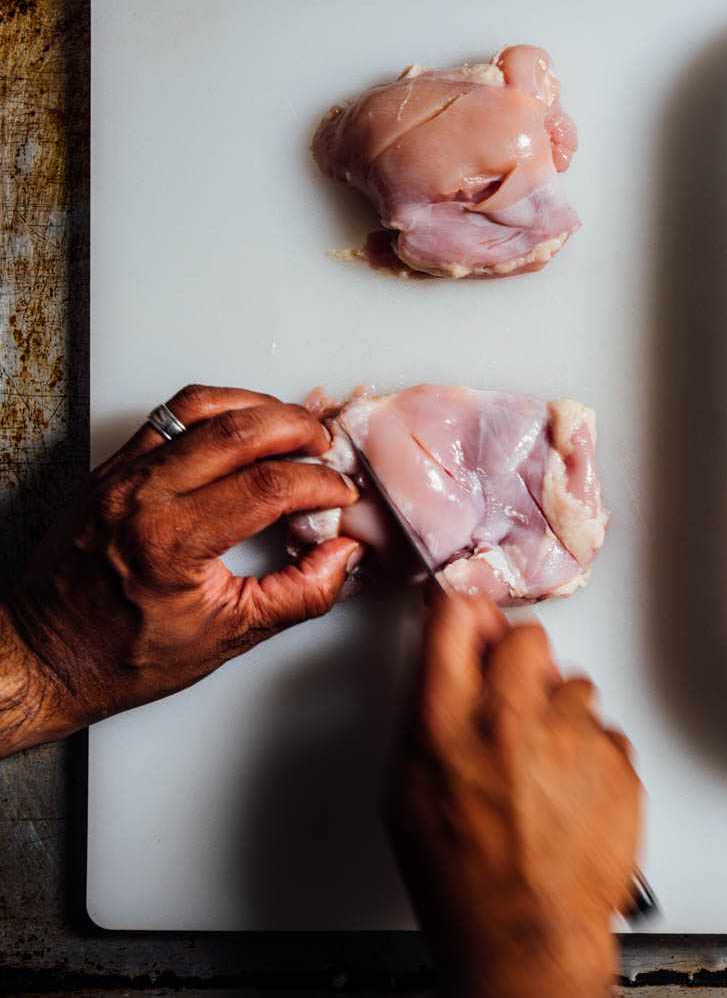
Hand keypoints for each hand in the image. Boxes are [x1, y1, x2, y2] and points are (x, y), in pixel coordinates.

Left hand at [0, 384, 362, 754]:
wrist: (46, 655)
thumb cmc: (123, 654)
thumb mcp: (229, 636)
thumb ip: (299, 594)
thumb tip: (344, 557)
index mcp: (172, 543)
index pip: (267, 486)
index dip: (320, 484)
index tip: (341, 494)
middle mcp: (141, 497)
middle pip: (239, 430)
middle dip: (299, 429)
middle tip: (327, 447)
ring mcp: (120, 475)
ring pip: (201, 406)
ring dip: (259, 407)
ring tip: (291, 428)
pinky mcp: (109, 468)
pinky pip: (168, 416)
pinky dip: (216, 411)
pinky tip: (242, 427)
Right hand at [388, 593, 640, 997]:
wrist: (528, 937)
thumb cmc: (462, 879)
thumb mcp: (407, 791)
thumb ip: (428, 711)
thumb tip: (443, 658)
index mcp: (446, 724)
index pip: (456, 617)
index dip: (464, 609)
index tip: (468, 610)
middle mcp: (511, 720)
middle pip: (527, 637)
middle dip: (520, 661)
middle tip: (514, 697)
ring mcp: (572, 738)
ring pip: (575, 685)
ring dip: (560, 713)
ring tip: (542, 767)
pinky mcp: (617, 760)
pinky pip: (606, 732)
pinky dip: (591, 755)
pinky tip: (570, 793)